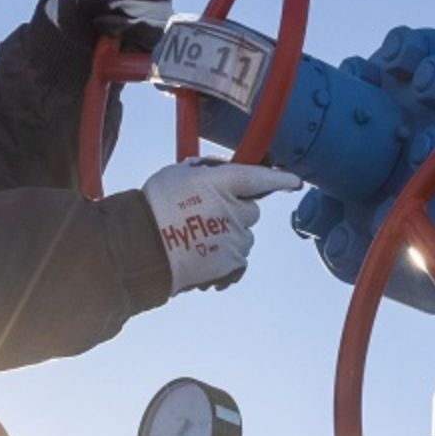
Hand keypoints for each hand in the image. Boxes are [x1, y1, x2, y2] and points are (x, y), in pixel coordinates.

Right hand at [137, 160, 301, 294]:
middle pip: (251, 209)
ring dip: (229, 236)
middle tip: (208, 215)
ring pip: (245, 235)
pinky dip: (226, 259)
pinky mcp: (232, 264)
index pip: (258, 177)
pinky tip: (203, 257)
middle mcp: (234, 209)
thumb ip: (205, 172)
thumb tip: (220, 173)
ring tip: (198, 239)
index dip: (279, 179)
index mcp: (221, 182)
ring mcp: (235, 238)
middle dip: (237, 211)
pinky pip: (240, 259)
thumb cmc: (154, 206)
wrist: (140, 246)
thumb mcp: (177, 173)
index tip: (294, 182)